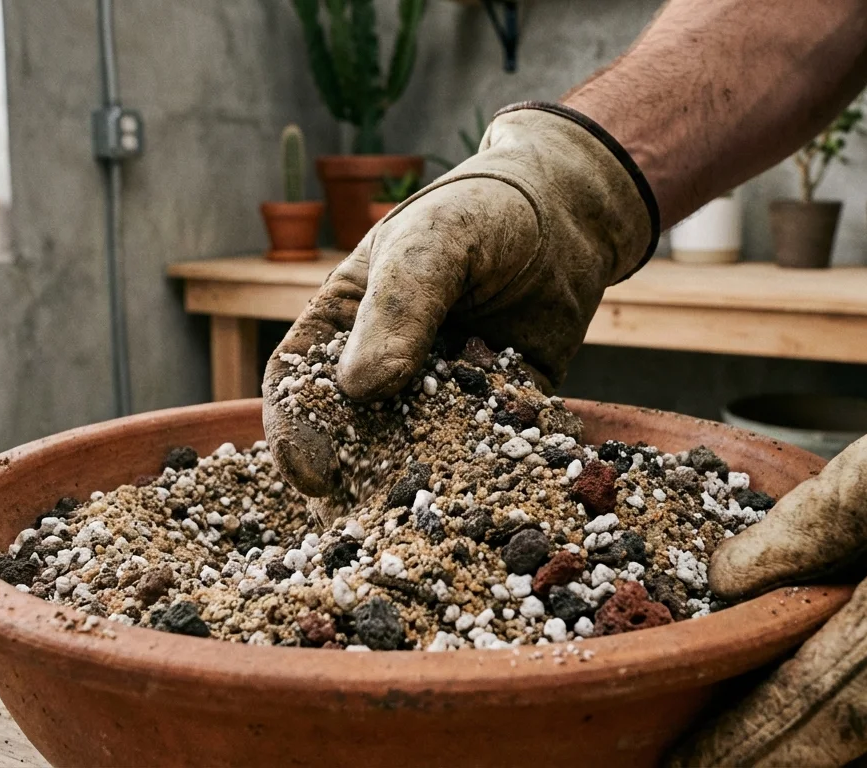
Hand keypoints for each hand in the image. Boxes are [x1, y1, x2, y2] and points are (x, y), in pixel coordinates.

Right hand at [262, 103, 655, 496]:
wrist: (571, 212)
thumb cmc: (481, 213)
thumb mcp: (432, 246)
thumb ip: (399, 309)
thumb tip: (361, 389)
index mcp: (342, 323)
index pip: (299, 382)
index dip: (296, 430)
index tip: (312, 475)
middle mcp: (384, 366)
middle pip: (351, 431)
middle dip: (355, 477)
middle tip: (367, 522)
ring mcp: (440, 393)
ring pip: (418, 451)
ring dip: (421, 486)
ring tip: (431, 520)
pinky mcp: (498, 411)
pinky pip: (487, 449)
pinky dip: (491, 471)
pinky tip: (501, 491)